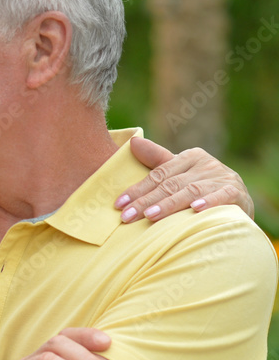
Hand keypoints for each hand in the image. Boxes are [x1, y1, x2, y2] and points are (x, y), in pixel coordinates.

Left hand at [117, 137, 252, 222]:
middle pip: (170, 184)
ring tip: (150, 215)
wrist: (240, 204)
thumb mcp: (181, 174)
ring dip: (170, 204)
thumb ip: (157, 161)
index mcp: (190, 157)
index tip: (118, 205)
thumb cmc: (203, 189)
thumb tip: (132, 142)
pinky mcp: (236, 192)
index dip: (137, 190)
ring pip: (190, 191)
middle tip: (127, 216)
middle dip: (146, 201)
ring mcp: (223, 177)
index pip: (158, 175)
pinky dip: (209, 201)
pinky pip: (221, 196)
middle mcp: (206, 164)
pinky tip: (196, 209)